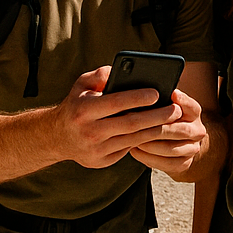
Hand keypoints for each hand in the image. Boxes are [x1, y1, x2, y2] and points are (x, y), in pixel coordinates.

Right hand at [53, 66, 184, 168]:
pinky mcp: (102, 161)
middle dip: (156, 116)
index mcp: (83, 110)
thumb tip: (120, 71)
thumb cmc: (76, 104)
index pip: (115, 103)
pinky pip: (127, 149)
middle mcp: (89, 132)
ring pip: (133, 139)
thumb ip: (101, 75)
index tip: (157, 92)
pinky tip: (157, 131)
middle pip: (130, 124)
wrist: (57, 137)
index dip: (138, 98)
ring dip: (155, 129)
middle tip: (175, 109)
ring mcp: (96, 150)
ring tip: (172, 120)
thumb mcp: (82, 85)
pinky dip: (144, 140)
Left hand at [130, 87, 207, 176]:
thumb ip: (163, 99)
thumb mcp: (168, 105)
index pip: (191, 106)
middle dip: (156, 129)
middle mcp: (197, 130)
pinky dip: (149, 158)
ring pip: (171, 149)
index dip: (183, 100)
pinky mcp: (184, 164)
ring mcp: (192, 149)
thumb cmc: (166, 118)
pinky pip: (166, 164)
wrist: (180, 142)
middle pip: (179, 130)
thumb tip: (150, 91)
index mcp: (194, 112)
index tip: (172, 94)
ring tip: (133, 140)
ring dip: (150, 146)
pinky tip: (135, 151)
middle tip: (136, 127)